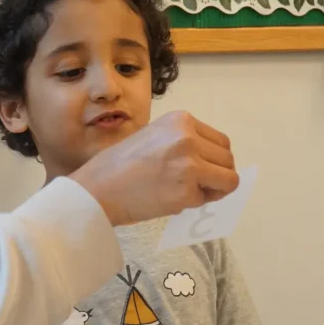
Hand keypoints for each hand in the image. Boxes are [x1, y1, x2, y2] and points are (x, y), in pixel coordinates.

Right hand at [70, 111, 238, 226]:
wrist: (95, 190)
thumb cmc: (115, 166)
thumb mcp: (152, 137)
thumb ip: (181, 143)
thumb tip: (211, 161)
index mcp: (180, 120)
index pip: (220, 142)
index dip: (212, 160)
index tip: (195, 170)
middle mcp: (188, 137)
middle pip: (227, 159)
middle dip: (215, 175)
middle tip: (192, 185)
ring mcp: (189, 164)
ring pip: (228, 180)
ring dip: (212, 190)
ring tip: (186, 193)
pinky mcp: (186, 191)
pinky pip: (207, 200)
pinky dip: (194, 204)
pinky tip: (170, 200)